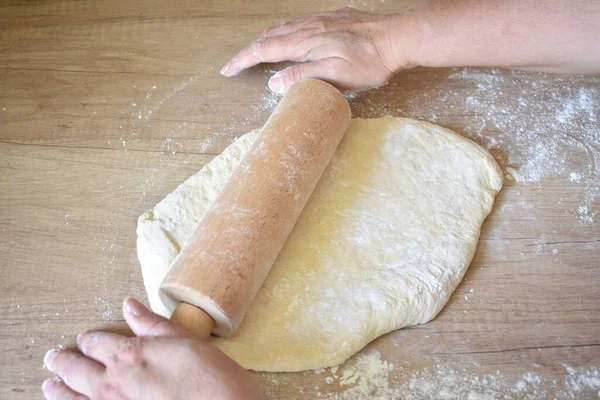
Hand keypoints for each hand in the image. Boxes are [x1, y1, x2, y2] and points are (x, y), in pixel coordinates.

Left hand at [42, 298, 261, 399]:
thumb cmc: (212, 380)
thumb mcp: (186, 341)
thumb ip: (153, 325)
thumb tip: (130, 306)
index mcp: (130, 355)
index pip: (98, 342)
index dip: (89, 340)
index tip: (85, 339)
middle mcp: (113, 384)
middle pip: (76, 369)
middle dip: (63, 362)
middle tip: (53, 358)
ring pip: (72, 398)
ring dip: (59, 390)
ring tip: (50, 385)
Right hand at [220, 7, 408, 92]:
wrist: (398, 37)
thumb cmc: (370, 61)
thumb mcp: (336, 76)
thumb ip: (303, 77)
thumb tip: (273, 82)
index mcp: (306, 43)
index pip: (264, 51)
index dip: (243, 60)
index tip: (227, 69)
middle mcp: (309, 27)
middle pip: (269, 36)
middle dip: (249, 50)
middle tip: (238, 63)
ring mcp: (321, 20)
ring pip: (284, 27)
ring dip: (266, 40)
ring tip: (258, 52)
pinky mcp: (333, 18)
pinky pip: (299, 23)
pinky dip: (285, 33)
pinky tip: (292, 38)